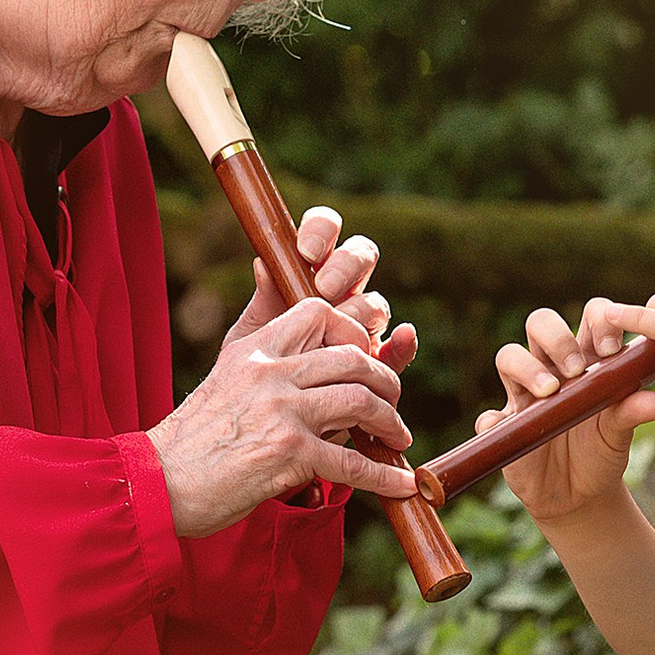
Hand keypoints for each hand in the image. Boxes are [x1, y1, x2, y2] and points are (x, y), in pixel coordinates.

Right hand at [149, 296, 420, 538]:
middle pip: (353, 357)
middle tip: (393, 403)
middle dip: (386, 381)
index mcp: (255, 348)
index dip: (354, 332)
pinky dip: (383, 477)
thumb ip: (265, 361)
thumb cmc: (195, 438)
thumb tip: (311, 357)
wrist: (159, 481)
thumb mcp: (225, 378)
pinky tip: (399, 485)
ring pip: (361, 401)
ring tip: (397, 439)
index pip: (319, 312)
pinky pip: (351, 463)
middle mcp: (270, 371)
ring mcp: (281, 410)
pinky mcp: (287, 453)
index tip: (365, 359)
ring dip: (391, 423)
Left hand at [221, 204, 416, 381]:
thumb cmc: (257, 374)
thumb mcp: (251, 339)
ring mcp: (364, 326)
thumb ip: (263, 305)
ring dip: (362, 308)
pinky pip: (399, 349)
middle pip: (360, 256)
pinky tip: (403, 337)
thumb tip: (263, 263)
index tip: (305, 250)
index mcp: (308, 273)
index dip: (321, 231)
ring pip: (375, 301)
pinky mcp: (379, 363)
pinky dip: (403, 343)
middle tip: (324, 286)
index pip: (324, 231)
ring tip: (343, 323)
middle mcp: (342, 293)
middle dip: (346, 266)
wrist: (268, 423)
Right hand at [485, 298, 654, 524]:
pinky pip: (488, 417)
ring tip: (550, 392)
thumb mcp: (620, 433)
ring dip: (526, 367)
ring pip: (508, 355)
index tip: (611, 350)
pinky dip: (493, 420)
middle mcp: (551, 368)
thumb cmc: (601, 451)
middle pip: (540, 323)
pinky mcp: (504, 427)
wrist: (579, 495)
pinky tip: (504, 426)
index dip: (598, 321)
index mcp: (586, 360)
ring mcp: (523, 395)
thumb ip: (633, 412)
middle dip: (557, 336)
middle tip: (577, 368)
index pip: (589, 317)